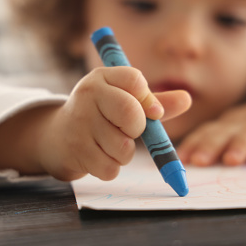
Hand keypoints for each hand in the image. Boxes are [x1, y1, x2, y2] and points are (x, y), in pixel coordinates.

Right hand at [0, 67, 190, 181]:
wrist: (58, 136)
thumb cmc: (100, 115)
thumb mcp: (124, 101)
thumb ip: (154, 101)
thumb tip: (187, 99)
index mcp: (102, 77)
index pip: (135, 80)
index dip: (149, 100)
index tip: (152, 112)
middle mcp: (88, 93)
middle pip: (131, 114)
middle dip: (137, 129)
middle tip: (127, 131)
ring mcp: (79, 122)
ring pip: (123, 147)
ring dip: (123, 153)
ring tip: (108, 144)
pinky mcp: (75, 149)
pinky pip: (110, 168)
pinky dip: (111, 168)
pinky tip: (97, 156)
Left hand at [177, 82, 245, 165]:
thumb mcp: (230, 132)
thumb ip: (209, 146)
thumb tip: (183, 164)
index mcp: (224, 127)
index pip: (205, 133)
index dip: (192, 144)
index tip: (180, 159)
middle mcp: (240, 125)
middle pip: (223, 134)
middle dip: (209, 147)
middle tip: (199, 161)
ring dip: (239, 147)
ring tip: (231, 160)